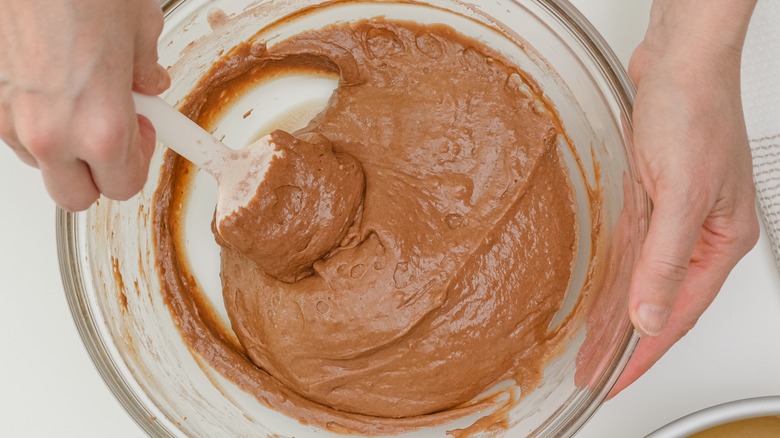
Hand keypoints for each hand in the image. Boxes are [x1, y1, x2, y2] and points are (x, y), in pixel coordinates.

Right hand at [0, 0, 168, 210]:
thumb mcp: (137, 26)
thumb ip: (145, 68)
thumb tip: (148, 82)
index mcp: (101, 128)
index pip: (123, 186)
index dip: (139, 161)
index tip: (144, 134)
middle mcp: (51, 134)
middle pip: (75, 196)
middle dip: (99, 174)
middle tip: (113, 135)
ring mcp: (10, 120)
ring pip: (41, 164)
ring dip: (64, 146)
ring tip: (78, 99)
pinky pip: (13, 132)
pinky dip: (35, 120)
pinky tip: (49, 85)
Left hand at [611, 0, 758, 394]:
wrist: (678, 62)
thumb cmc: (694, 113)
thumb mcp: (681, 196)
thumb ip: (665, 261)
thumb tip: (649, 315)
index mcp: (719, 242)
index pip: (678, 314)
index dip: (645, 353)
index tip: (615, 379)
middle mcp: (697, 235)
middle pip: (656, 303)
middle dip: (624, 343)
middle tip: (593, 373)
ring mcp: (671, 218)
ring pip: (639, 281)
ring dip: (614, 315)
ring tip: (588, 348)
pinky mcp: (647, 198)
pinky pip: (627, 253)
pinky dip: (612, 279)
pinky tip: (597, 299)